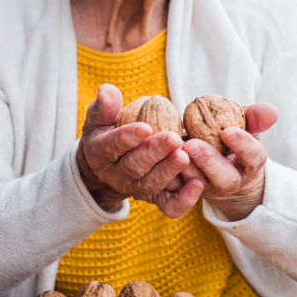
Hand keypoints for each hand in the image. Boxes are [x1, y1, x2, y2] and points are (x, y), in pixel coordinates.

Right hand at [75, 84, 204, 213]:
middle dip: (155, 153)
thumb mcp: (99, 119)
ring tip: (185, 156)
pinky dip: (183, 200)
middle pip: (134, 167)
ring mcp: (135, 189)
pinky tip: (198, 184)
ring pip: (151, 185)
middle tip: (174, 139)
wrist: (107, 167)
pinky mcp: (154, 199)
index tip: (145, 127)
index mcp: (100, 153)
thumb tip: (108, 90)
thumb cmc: (106, 134)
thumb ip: (104, 107)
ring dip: (169, 171)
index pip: (111, 147)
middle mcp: (116, 175)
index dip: (127, 138)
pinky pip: (168, 205)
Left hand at [175, 103, 277, 221]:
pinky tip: (160, 160)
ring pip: (197, 184)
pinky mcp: (185, 194)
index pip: (253, 157)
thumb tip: (271, 112)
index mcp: (249, 164)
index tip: (228, 131)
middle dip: (208, 162)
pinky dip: (168, 177)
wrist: (215, 163)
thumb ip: (256, 117)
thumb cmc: (231, 138)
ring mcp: (207, 189)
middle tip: (191, 144)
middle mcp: (230, 180)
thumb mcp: (246, 125)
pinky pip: (176, 193)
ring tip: (173, 149)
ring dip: (184, 168)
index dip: (242, 146)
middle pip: (224, 178)